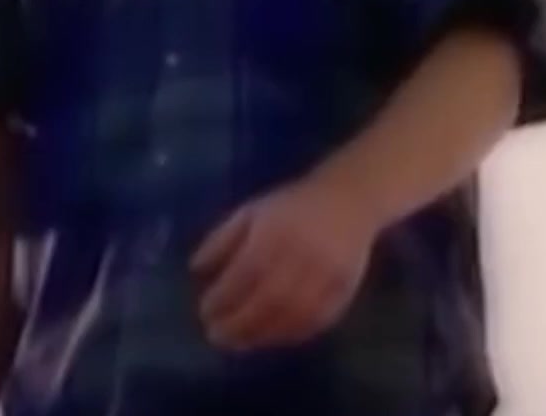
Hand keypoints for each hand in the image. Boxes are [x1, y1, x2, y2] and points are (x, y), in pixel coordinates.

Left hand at [189, 172, 380, 350]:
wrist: (348, 201)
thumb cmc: (291, 206)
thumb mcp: (249, 212)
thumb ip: (222, 239)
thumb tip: (196, 269)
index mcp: (275, 233)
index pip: (245, 274)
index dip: (223, 297)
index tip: (204, 312)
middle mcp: (302, 257)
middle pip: (268, 301)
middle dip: (239, 324)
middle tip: (216, 336)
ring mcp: (327, 276)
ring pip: (293, 316)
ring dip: (263, 335)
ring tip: (239, 344)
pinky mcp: (345, 290)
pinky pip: (318, 321)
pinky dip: (292, 335)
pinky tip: (272, 338)